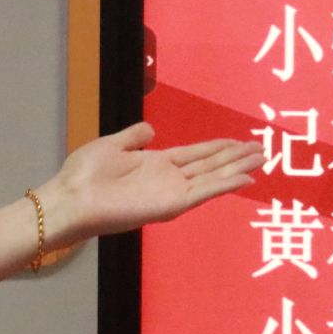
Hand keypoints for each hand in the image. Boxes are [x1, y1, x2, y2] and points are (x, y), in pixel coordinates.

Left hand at [36, 122, 261, 246]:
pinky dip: (224, 185)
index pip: (195, 154)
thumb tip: (151, 128)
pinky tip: (244, 178)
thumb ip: (134, 136)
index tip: (239, 140)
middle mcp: (168, 179)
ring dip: (237, 168)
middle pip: (210, 165)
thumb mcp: (112, 145)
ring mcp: (171, 192)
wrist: (70, 199)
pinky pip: (203, 193)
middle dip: (236, 157)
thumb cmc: (83, 175)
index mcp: (155, 163)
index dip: (218, 147)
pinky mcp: (170, 205)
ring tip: (261, 158)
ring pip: (213, 177)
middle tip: (262, 148)